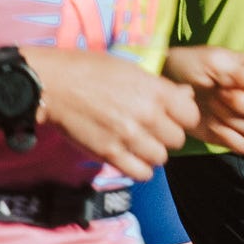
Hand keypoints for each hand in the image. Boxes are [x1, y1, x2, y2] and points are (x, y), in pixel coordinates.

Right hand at [26, 48, 197, 180]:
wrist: (53, 84)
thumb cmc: (90, 70)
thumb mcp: (130, 69)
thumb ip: (160, 87)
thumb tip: (187, 95)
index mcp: (154, 90)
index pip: (190, 115)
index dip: (183, 116)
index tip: (172, 116)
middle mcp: (146, 114)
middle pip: (177, 139)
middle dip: (167, 135)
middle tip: (152, 129)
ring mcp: (129, 136)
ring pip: (161, 158)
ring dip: (152, 152)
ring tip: (139, 143)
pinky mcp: (110, 154)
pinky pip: (141, 173)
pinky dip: (139, 168)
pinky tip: (131, 157)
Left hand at [162, 46, 243, 153]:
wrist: (169, 86)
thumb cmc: (190, 66)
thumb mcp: (212, 59)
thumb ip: (236, 69)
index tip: (226, 81)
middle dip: (240, 105)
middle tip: (216, 96)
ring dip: (231, 120)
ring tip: (211, 107)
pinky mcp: (233, 135)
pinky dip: (229, 139)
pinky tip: (214, 126)